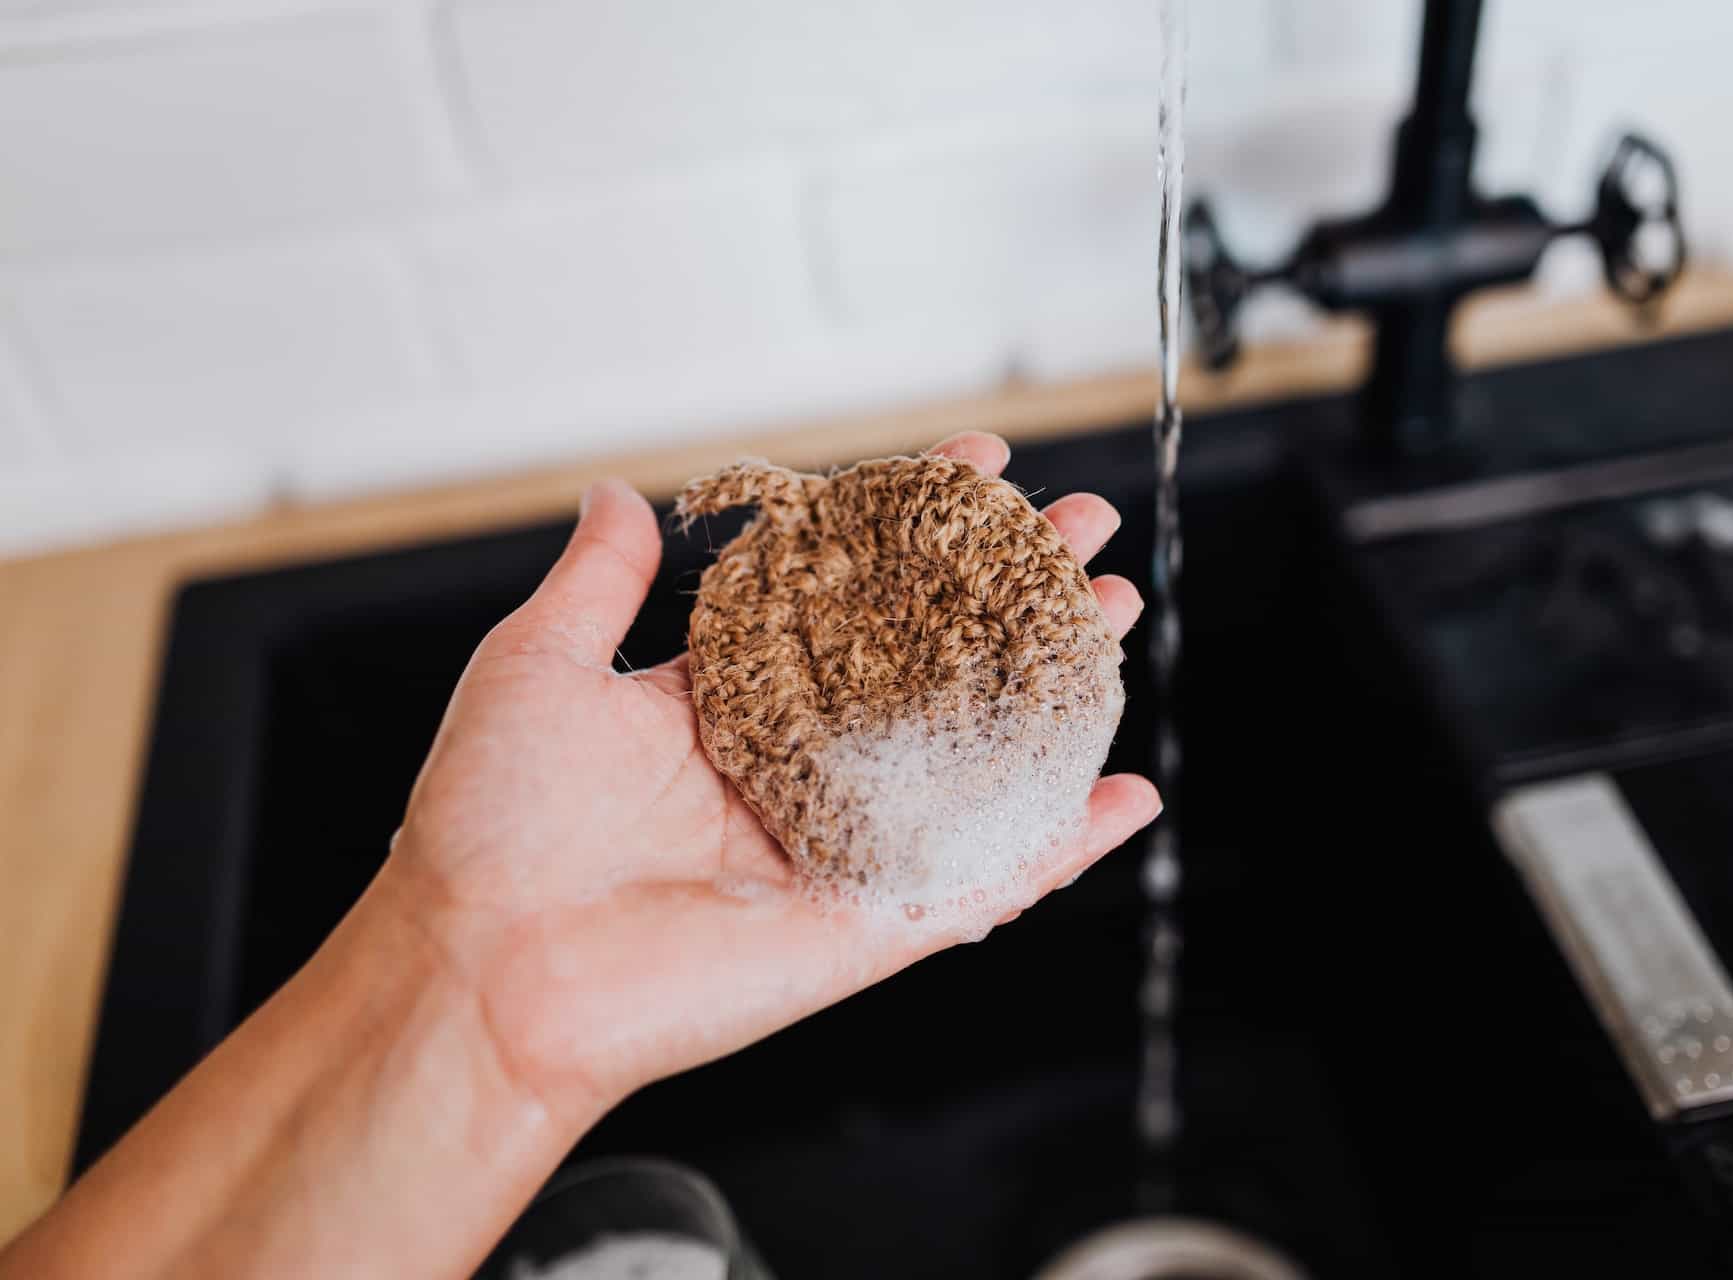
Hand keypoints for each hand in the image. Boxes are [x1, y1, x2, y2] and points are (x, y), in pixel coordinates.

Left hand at [383, 432, 1159, 1128]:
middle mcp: (796, 764)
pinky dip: (1060, 844)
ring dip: (1055, 687)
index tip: (981, 462)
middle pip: (933, 660)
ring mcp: (840, 840)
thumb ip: (598, 580)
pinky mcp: (867, 920)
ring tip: (1118, 614)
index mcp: (729, 700)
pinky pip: (982, 877)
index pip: (851, 591)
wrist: (482, 971)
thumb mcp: (538, 666)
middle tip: (1081, 531)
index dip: (917, 524)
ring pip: (974, 752)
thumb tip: (614, 493)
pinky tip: (1125, 794)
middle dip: (1014, 590)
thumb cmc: (490, 825)